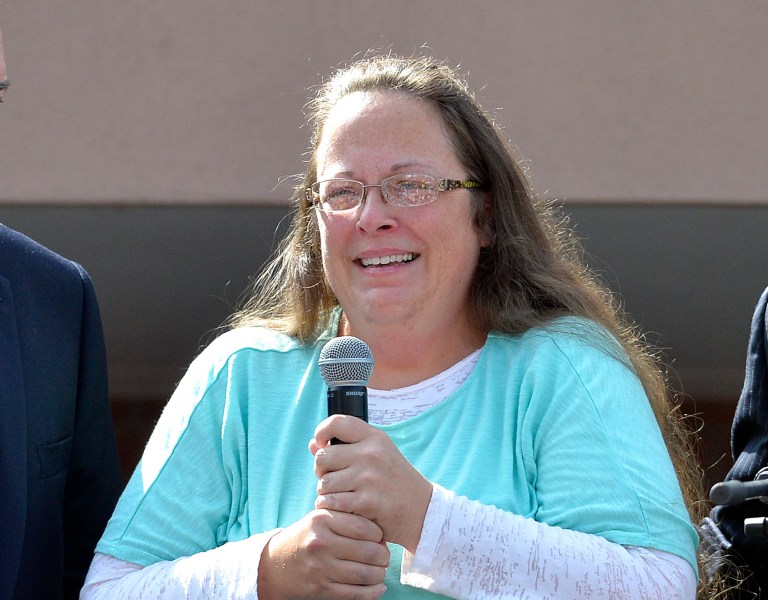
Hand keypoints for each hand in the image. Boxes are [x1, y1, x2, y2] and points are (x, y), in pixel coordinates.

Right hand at [258, 508, 388, 599]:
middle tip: (384, 556)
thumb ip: (347, 517)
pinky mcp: (320, 589)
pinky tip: (378, 588)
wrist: (277, 563)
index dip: (380, 534)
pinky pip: (355, 594)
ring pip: (366, 574)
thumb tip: (382, 533)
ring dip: (380, 575)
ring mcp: (320, 568)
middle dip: (384, 556)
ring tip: (381, 571)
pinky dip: (373, 593)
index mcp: (322, 520)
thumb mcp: (321, 517)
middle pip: (369, 551)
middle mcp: (320, 543)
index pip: (365, 527)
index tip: (381, 538)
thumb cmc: (308, 536)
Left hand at [310, 416, 432, 552]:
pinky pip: (331, 502)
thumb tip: (313, 444)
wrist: (422, 513)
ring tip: (342, 496)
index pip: (337, 422)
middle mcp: (371, 454)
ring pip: (324, 483)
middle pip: (323, 456)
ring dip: (326, 493)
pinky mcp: (366, 502)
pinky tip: (345, 509)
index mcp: (375, 438)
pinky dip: (332, 508)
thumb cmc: (394, 482)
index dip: (322, 431)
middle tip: (333, 480)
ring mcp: (369, 478)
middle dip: (322, 470)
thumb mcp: (378, 457)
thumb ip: (346, 448)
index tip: (322, 444)